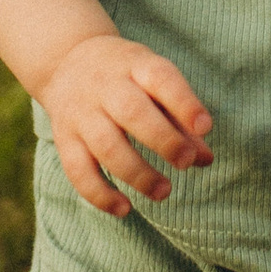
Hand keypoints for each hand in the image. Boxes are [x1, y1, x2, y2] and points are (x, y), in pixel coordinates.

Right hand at [40, 34, 215, 217]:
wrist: (65, 62)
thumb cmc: (125, 76)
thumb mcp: (153, 81)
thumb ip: (181, 118)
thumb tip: (205, 159)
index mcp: (135, 65)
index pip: (160, 78)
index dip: (184, 103)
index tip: (205, 127)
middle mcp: (106, 87)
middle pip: (132, 112)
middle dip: (163, 140)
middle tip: (186, 162)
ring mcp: (82, 114)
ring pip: (107, 145)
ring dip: (137, 174)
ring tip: (164, 192)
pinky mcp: (65, 139)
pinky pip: (78, 171)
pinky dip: (100, 194)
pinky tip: (124, 209)